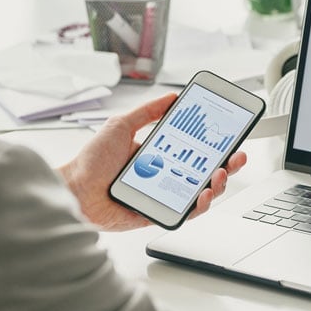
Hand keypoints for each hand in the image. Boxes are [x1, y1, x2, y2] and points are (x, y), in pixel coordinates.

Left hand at [58, 94, 247, 230]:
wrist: (74, 190)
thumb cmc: (91, 161)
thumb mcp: (121, 125)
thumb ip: (147, 112)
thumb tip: (170, 97)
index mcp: (160, 155)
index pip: (194, 149)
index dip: (214, 144)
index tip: (229, 134)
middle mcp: (165, 175)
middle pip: (205, 171)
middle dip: (227, 164)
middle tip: (236, 156)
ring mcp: (163, 195)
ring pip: (201, 193)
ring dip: (218, 184)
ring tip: (221, 174)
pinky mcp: (158, 213)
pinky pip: (185, 212)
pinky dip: (199, 205)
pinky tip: (204, 194)